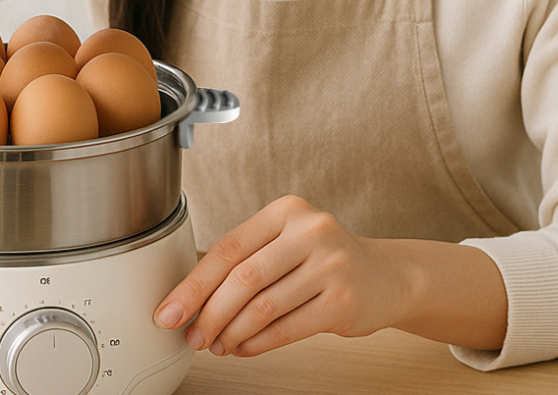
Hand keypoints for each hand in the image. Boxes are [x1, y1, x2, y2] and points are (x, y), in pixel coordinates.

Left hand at [153, 195, 403, 357]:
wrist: (386, 276)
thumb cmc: (324, 260)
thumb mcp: (287, 243)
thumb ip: (246, 261)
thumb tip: (193, 299)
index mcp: (286, 211)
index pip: (229, 247)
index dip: (194, 283)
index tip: (171, 309)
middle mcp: (310, 231)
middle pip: (243, 277)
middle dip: (210, 313)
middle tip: (193, 336)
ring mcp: (330, 264)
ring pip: (263, 306)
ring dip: (232, 332)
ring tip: (217, 344)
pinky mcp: (343, 300)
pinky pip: (287, 328)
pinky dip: (258, 343)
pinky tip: (244, 348)